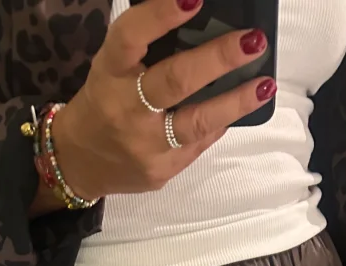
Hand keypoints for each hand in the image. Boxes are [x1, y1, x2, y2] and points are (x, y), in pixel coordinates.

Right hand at [52, 0, 275, 202]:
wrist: (80, 163)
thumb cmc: (104, 100)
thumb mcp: (113, 67)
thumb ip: (147, 48)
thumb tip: (201, 21)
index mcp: (109, 72)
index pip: (131, 37)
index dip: (161, 14)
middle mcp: (125, 109)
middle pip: (175, 81)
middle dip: (218, 58)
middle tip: (252, 40)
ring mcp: (144, 145)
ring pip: (197, 122)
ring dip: (236, 101)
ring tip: (265, 84)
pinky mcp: (161, 171)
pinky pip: (199, 143)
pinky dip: (221, 121)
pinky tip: (241, 105)